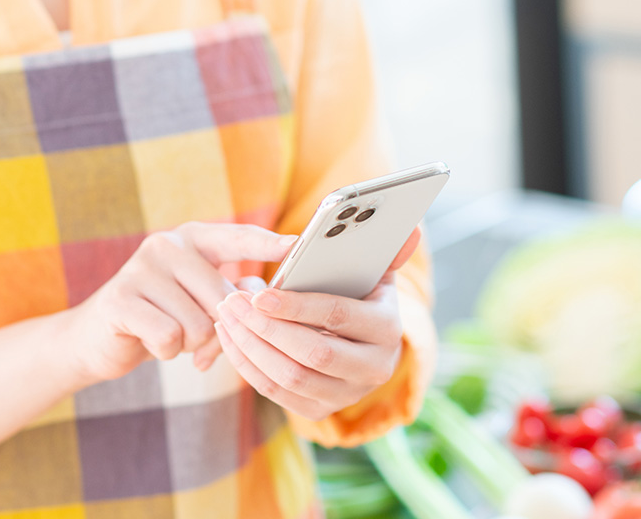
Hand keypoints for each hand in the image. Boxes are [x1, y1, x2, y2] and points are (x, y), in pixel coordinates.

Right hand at [62, 222, 297, 386]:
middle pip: (223, 298)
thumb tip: (261, 296)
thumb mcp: (202, 300)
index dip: (267, 243)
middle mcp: (168, 244)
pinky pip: (170, 337)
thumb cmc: (166, 315)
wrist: (100, 338)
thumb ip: (236, 292)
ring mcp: (140, 268)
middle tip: (197, 333)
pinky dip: (167, 351)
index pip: (238, 237)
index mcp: (195, 238)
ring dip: (191, 343)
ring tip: (172, 334)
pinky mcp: (119, 299)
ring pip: (199, 323)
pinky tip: (153, 343)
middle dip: (218, 328)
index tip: (296, 244)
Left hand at [214, 229, 420, 420]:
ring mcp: (347, 395)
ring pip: (289, 377)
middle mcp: (374, 368)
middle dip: (266, 328)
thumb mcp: (377, 274)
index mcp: (388, 329)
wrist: (367, 348)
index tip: (260, 294)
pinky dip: (247, 366)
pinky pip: (275, 392)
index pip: (338, 317)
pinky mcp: (320, 411)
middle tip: (233, 301)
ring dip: (250, 347)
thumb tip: (413, 229)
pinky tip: (231, 338)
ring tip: (227, 316)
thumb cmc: (363, 298)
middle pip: (312, 354)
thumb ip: (388, 251)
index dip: (297, 307)